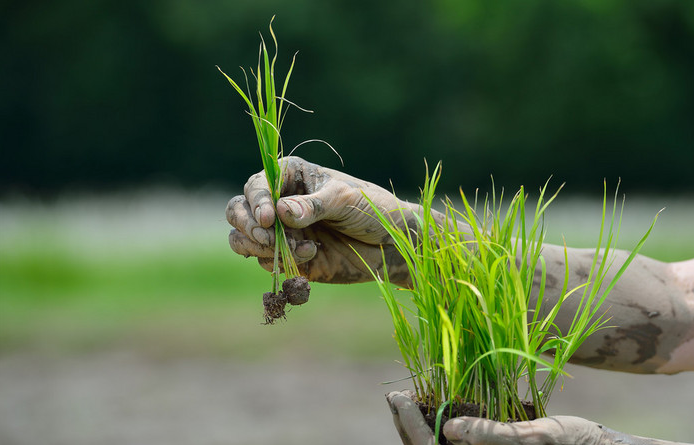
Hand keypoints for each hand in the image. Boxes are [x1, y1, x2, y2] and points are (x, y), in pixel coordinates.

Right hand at [226, 156, 411, 284]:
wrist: (392, 244)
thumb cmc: (373, 209)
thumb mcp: (345, 201)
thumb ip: (313, 206)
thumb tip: (280, 212)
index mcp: (290, 175)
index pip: (257, 184)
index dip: (256, 201)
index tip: (268, 220)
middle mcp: (280, 201)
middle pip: (238, 210)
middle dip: (248, 225)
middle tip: (268, 238)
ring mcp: (281, 231)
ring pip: (243, 238)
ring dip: (259, 246)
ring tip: (292, 249)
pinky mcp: (288, 257)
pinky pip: (264, 261)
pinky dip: (280, 261)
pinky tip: (313, 255)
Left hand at [386, 391, 690, 444]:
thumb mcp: (534, 440)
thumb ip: (491, 436)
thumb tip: (449, 428)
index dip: (409, 424)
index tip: (396, 396)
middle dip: (408, 425)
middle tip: (395, 397)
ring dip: (423, 424)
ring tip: (410, 399)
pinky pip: (462, 441)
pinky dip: (444, 422)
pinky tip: (442, 405)